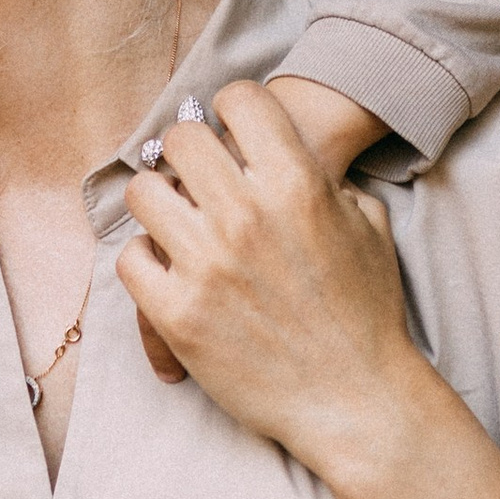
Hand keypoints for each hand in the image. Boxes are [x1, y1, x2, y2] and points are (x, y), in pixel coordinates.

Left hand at [118, 82, 422, 480]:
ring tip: (176, 222)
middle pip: (180, 139)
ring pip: (143, 193)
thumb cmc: (369, 314)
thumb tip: (292, 160)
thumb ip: (326, 183)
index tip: (231, 131)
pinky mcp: (179, 315)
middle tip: (196, 176)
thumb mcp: (368, 226)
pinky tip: (169, 272)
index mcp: (298, 184)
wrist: (357, 398)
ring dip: (159, 203)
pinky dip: (146, 262)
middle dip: (188, 153)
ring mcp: (207, 265)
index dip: (232, 109)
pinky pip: (130, 259)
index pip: (239, 100)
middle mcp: (247, 216)